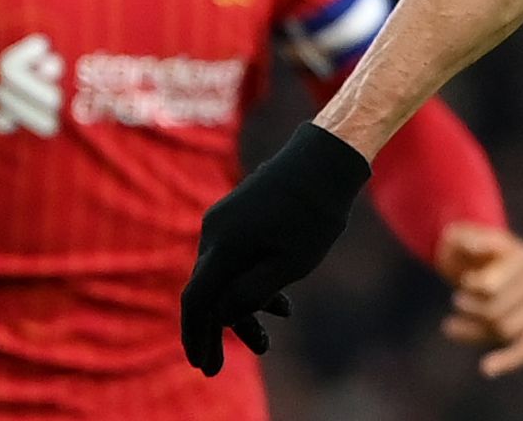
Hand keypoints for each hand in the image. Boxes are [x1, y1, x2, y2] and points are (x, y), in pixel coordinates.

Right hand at [180, 123, 370, 375]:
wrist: (325, 157)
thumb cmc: (313, 213)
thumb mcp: (290, 264)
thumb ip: (252, 293)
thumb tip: (223, 314)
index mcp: (222, 247)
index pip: (197, 301)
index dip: (197, 337)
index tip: (204, 365)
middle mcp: (214, 233)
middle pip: (209, 291)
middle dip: (222, 330)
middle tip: (229, 364)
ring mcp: (225, 221)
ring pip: (225, 275)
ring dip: (242, 308)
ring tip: (267, 340)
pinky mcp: (240, 214)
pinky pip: (236, 257)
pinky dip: (250, 283)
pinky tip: (279, 305)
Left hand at [435, 222, 522, 376]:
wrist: (481, 266)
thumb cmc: (468, 252)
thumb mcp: (460, 237)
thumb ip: (464, 238)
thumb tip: (472, 247)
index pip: (491, 288)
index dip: (471, 288)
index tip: (464, 281)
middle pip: (495, 312)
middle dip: (469, 308)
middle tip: (457, 299)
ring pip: (503, 332)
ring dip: (474, 328)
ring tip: (455, 321)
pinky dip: (510, 360)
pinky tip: (486, 368)